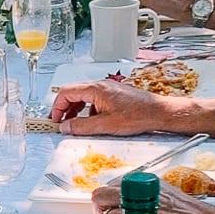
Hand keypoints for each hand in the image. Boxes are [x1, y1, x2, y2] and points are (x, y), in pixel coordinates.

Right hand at [51, 79, 185, 134]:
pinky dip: (87, 109)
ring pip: (83, 96)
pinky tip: (92, 121)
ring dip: (75, 109)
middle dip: (64, 108)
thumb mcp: (105, 125)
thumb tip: (66, 127)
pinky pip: (93, 99)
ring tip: (75, 123)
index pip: (66, 93)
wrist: (159, 113)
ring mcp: (108, 89)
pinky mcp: (114, 95)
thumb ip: (82, 126)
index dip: (57, 107)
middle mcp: (100, 85)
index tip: (55, 120)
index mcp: (96, 89)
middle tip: (62, 123)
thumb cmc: (138, 115)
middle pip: (73, 92)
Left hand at [89, 179, 214, 213]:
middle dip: (101, 209)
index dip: (107, 198)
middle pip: (100, 199)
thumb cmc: (187, 211)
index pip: (108, 187)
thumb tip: (124, 193)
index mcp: (140, 183)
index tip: (110, 205)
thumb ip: (142, 190)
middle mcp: (134, 195)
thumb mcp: (163, 190)